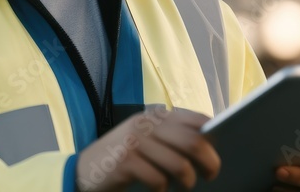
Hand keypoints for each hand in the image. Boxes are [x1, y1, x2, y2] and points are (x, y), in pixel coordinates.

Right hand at [75, 107, 220, 191]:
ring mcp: (135, 141)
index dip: (213, 136)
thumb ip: (171, 137)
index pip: (197, 119)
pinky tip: (157, 190)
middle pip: (194, 142)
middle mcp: (147, 124)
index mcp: (156, 115)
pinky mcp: (126, 162)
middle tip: (211, 175)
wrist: (83, 171)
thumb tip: (210, 146)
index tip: (217, 151)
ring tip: (185, 186)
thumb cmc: (122, 158)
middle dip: (209, 163)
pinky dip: (162, 190)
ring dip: (187, 181)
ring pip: (180, 165)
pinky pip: (159, 180)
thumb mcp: (145, 139)